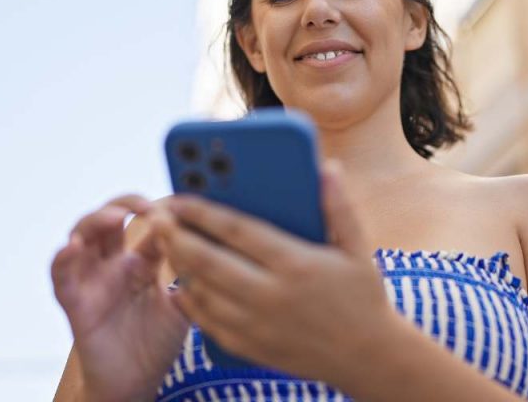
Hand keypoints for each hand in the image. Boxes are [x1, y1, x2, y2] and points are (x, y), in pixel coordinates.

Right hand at [51, 196, 190, 401]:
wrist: (135, 384)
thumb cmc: (155, 345)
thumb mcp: (182, 308)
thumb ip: (192, 280)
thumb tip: (211, 249)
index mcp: (140, 263)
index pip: (147, 227)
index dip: (161, 214)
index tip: (179, 209)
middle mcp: (113, 265)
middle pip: (108, 220)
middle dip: (124, 203)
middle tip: (145, 205)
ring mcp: (92, 281)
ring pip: (81, 237)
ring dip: (94, 221)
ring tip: (114, 216)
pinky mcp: (76, 304)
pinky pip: (61, 278)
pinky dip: (62, 259)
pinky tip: (72, 247)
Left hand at [158, 161, 399, 385]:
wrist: (370, 359)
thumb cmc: (363, 297)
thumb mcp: (358, 249)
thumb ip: (338, 207)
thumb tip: (327, 168)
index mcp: (296, 263)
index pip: (236, 230)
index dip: (201, 211)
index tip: (179, 198)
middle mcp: (271, 295)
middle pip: (207, 260)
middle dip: (176, 235)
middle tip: (157, 217)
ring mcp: (258, 324)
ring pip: (202, 291)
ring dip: (179, 266)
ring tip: (168, 244)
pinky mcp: (251, 347)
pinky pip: (207, 323)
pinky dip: (190, 302)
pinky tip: (183, 284)